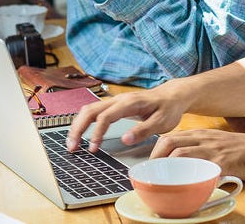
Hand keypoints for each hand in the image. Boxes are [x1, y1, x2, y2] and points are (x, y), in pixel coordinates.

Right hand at [66, 85, 186, 152]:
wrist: (172, 96)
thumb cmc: (168, 108)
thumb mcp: (162, 122)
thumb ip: (144, 130)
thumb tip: (125, 139)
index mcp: (129, 103)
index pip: (105, 116)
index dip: (96, 132)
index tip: (93, 148)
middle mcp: (119, 100)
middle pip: (90, 110)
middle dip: (78, 128)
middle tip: (72, 147)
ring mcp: (115, 101)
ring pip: (89, 110)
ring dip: (78, 126)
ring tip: (72, 144)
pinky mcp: (114, 106)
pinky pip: (93, 111)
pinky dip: (84, 122)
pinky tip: (81, 134)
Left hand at [151, 129, 244, 180]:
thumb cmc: (241, 149)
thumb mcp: (216, 142)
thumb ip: (200, 149)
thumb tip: (181, 164)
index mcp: (201, 134)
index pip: (170, 136)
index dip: (156, 150)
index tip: (151, 163)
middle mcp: (203, 139)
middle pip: (169, 142)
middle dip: (155, 158)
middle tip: (152, 172)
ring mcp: (211, 150)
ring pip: (180, 154)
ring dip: (166, 168)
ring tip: (162, 180)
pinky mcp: (221, 162)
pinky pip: (200, 168)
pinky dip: (188, 177)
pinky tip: (184, 186)